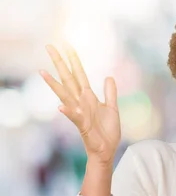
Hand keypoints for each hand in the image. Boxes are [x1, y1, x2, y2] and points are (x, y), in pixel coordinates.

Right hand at [41, 44, 120, 164]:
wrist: (107, 149)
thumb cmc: (107, 130)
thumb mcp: (112, 108)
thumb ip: (110, 93)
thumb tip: (108, 76)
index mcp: (88, 97)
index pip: (79, 74)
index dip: (74, 60)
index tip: (67, 45)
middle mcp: (80, 102)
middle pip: (68, 79)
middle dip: (59, 63)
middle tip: (49, 46)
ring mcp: (79, 112)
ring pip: (65, 95)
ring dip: (54, 84)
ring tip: (42, 72)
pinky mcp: (82, 125)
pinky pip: (74, 117)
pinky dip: (68, 111)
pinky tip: (60, 105)